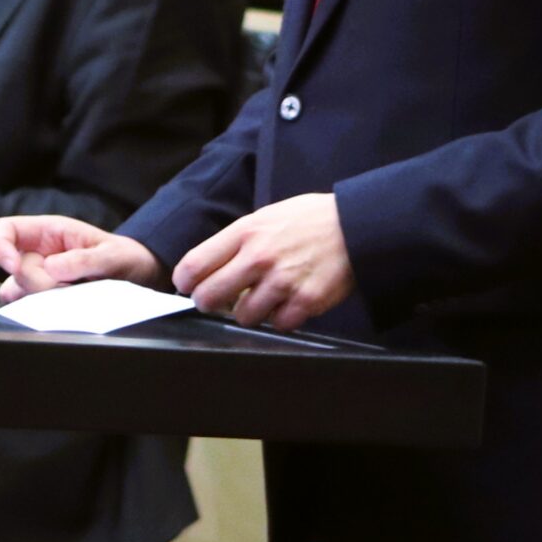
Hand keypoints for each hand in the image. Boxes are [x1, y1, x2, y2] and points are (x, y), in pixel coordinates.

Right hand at [0, 215, 163, 300]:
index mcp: (48, 232)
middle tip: (72, 287)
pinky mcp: (46, 299)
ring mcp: (40, 277)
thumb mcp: (112, 255)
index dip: (0, 246)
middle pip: (14, 268)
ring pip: (18, 291)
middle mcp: (39, 253)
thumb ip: (83, 260)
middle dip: (39, 282)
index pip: (4, 230)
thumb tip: (51, 268)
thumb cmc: (126, 258)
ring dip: (41, 299)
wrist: (141, 277)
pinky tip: (69, 308)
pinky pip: (30, 307)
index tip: (13, 266)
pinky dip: (44, 311)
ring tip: (75, 297)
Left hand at [171, 193, 352, 330]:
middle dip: (209, 302)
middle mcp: (259, 258)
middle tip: (218, 300)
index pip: (195, 264)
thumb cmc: (308, 220)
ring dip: (250, 311)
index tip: (187, 286)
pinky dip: (281, 318)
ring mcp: (282, 281)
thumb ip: (235, 242)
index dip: (185, 281)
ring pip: (243, 316)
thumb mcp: (265, 217)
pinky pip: (278, 324)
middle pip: (210, 296)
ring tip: (265, 297)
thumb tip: (206, 269)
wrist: (356, 225)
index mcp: (245, 232)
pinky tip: (289, 302)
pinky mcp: (306, 300)